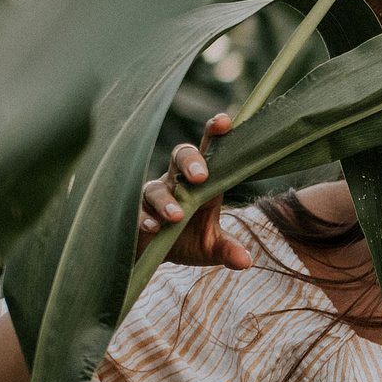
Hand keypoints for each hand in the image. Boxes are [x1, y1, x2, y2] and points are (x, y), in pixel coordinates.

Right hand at [138, 112, 251, 268]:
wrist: (156, 256)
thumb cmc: (189, 241)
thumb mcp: (212, 247)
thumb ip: (228, 249)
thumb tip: (245, 261)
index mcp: (202, 183)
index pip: (209, 152)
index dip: (214, 134)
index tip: (224, 121)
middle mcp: (176, 182)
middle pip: (180, 156)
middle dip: (190, 162)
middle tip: (201, 176)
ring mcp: (154, 197)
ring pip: (156, 187)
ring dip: (167, 200)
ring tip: (176, 216)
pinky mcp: (136, 215)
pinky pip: (138, 212)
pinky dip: (146, 218)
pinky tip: (154, 227)